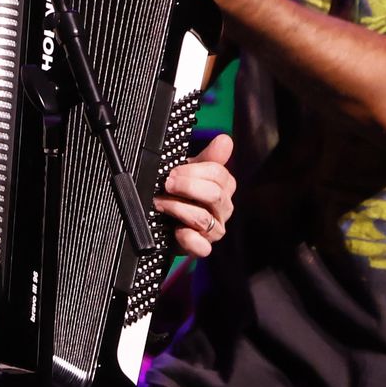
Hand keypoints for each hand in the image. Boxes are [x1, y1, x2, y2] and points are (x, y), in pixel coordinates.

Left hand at [155, 133, 235, 256]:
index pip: (219, 174)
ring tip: (160, 203)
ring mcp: (214, 230)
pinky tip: (176, 230)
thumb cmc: (179, 193)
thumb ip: (208, 156)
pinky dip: (188, 238)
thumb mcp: (190, 172)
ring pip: (203, 218)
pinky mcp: (202, 247)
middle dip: (187, 187)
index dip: (194, 171)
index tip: (174, 171)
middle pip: (215, 195)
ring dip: (178, 208)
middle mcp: (223, 209)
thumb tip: (225, 139)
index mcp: (223, 188)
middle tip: (167, 184)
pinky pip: (201, 246)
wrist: (164, 221)